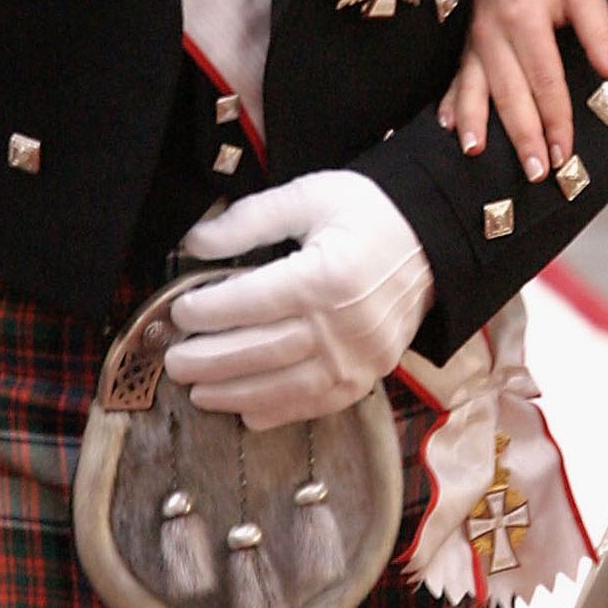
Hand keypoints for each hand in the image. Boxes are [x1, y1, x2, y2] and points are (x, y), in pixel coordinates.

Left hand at [165, 172, 433, 430]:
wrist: (433, 236)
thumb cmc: (368, 211)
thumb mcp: (309, 196)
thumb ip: (250, 219)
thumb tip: (196, 242)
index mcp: (326, 275)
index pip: (251, 303)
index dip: (208, 312)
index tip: (179, 312)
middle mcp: (345, 323)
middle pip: (261, 352)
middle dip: (209, 361)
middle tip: (174, 361)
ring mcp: (360, 356)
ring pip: (284, 387)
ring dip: (234, 394)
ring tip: (198, 392)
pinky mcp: (370, 374)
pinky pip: (318, 403)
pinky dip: (279, 411)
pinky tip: (246, 411)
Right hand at [438, 0, 607, 180]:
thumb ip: (601, 32)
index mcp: (526, 19)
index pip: (545, 79)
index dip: (556, 118)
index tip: (566, 152)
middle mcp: (494, 33)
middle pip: (510, 93)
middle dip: (522, 135)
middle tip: (536, 172)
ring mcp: (474, 43)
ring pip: (475, 90)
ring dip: (478, 125)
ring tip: (477, 155)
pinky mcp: (463, 48)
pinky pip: (452, 80)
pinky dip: (449, 105)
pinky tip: (447, 128)